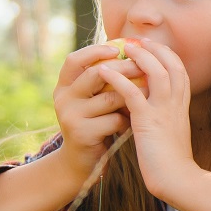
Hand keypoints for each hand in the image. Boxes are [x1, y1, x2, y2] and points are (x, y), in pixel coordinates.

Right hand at [53, 43, 136, 175]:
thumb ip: (105, 80)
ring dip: (133, 97)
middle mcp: (63, 98)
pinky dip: (128, 120)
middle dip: (124, 69)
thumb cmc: (97, 123)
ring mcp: (70, 116)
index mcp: (64, 86)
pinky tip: (134, 124)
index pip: (74, 60)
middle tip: (144, 67)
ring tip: (147, 96)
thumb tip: (134, 52)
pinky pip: (114, 119)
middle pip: (96, 74)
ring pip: (110, 97)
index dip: (95, 51)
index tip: (118, 48)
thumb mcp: (95, 99)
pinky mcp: (82, 133)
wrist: (84, 162)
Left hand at [98, 37, 198, 198]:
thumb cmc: (173, 162)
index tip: (154, 48)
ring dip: (140, 57)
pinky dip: (117, 79)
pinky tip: (104, 71)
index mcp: (182, 107)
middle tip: (139, 40)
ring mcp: (164, 111)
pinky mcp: (148, 121)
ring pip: (156, 73)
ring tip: (124, 47)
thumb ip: (166, 117)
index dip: (167, 56)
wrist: (177, 179)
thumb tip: (155, 110)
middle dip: (156, 49)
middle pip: (172, 65)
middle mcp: (176, 104)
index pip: (180, 72)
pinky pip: (132, 93)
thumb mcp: (172, 133)